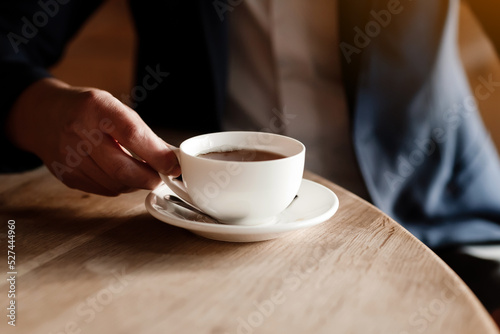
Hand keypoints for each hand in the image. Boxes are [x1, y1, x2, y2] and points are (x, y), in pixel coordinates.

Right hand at [6, 78, 179, 195]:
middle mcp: (79, 132)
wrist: (42, 115)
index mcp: (97, 108)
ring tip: (140, 172)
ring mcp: (69, 157)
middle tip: (161, 176)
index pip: (132, 134)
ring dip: (135, 183)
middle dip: (150, 178)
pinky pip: (103, 190)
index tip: (173, 166)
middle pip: (123, 169)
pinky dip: (119, 186)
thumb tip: (170, 158)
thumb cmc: (86, 110)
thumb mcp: (115, 108)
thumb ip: (142, 132)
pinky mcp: (67, 176)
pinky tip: (119, 173)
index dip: (157, 154)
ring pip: (115, 184)